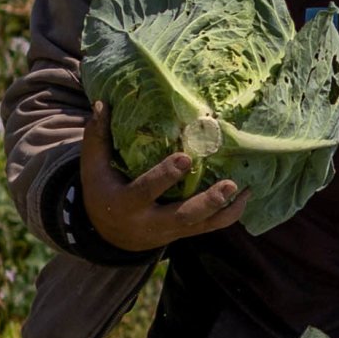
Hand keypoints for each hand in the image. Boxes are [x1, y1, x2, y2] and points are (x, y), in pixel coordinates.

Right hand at [78, 124, 246, 254]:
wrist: (109, 234)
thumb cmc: (102, 191)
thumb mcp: (92, 167)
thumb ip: (97, 137)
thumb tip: (102, 102)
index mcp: (126, 204)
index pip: (146, 190)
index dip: (165, 176)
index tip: (185, 157)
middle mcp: (150, 222)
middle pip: (182, 215)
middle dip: (207, 202)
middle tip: (229, 184)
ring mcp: (170, 231)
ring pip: (201, 225)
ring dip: (225, 209)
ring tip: (245, 189)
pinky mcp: (183, 233)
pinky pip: (210, 228)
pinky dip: (230, 214)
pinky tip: (246, 196)